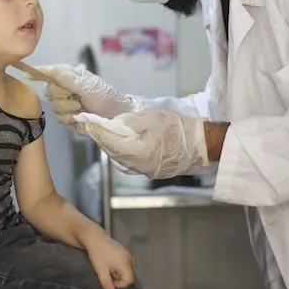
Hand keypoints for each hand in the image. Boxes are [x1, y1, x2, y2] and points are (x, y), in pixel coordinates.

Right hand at [32, 64, 142, 129]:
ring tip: (81, 108)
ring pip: (53, 107)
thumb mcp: (85, 83)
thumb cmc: (104, 96)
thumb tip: (43, 68)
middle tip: (76, 98)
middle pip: (48, 92)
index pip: (47, 73)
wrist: (116, 117)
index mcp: (68, 77)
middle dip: (62, 97)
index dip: (37, 73)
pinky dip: (70, 118)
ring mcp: (65, 105)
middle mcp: (64, 89)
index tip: (26, 73)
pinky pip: (59, 119)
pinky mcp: (67, 119)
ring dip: (68, 109)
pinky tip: (79, 116)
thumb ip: (64, 76)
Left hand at [74, 108, 208, 178]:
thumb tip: (116, 124)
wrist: (202, 146)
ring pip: (120, 158)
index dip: (96, 130)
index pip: (109, 141)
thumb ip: (131, 121)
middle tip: (91, 126)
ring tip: (103, 133)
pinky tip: (120, 143)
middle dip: (101, 138)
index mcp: (136, 152)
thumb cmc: (179, 129)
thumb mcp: (154, 118)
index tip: (85, 122)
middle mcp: (137, 165)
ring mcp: (144, 170)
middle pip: (112, 151)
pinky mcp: (151, 171)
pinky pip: (130, 161)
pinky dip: (122, 151)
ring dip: (111, 145)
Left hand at [81, 230, 135, 288]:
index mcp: (126, 263)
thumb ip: (107, 284)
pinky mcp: (124, 250)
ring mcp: (128, 253)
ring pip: (128, 269)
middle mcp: (130, 258)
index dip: (120, 284)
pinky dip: (120, 266)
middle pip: (129, 275)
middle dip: (120, 278)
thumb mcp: (101, 271)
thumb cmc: (97, 255)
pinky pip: (126, 262)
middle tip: (108, 274)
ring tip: (109, 268)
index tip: (110, 280)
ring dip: (120, 272)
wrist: (94, 238)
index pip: (129, 280)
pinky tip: (111, 262)